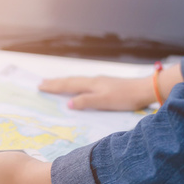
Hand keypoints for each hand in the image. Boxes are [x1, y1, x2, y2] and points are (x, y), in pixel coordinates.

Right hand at [38, 63, 183, 109]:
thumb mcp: (103, 102)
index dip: (54, 86)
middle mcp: (94, 80)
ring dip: (65, 82)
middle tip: (41, 83)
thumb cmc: (125, 97)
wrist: (144, 90)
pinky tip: (79, 86)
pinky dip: (75, 84)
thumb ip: (85, 102)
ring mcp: (100, 81)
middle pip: (71, 81)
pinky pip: (85, 83)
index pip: (68, 85)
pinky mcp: (107, 84)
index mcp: (91, 84)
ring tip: (55, 83)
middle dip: (56, 83)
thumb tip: (68, 103)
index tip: (40, 86)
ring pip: (78, 81)